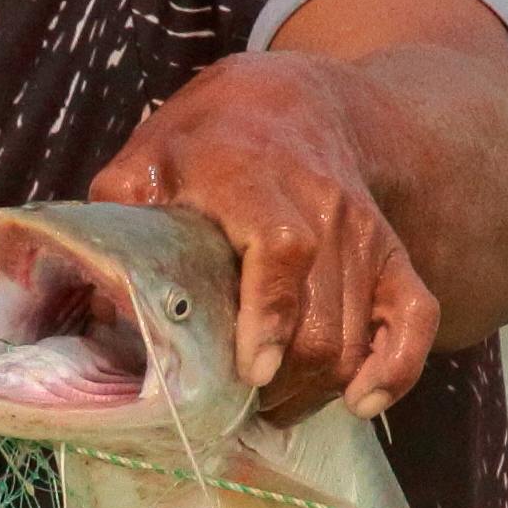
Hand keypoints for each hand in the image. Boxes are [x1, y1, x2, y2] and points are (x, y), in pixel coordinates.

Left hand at [89, 54, 440, 422]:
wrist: (294, 98)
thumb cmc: (205, 138)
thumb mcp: (147, 155)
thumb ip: (118, 216)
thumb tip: (93, 290)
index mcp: (254, 176)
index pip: (284, 249)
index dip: (270, 314)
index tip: (251, 370)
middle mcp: (324, 205)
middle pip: (322, 318)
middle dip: (284, 382)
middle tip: (238, 409)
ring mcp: (365, 232)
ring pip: (357, 335)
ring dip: (316, 389)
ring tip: (270, 408)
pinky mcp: (392, 252)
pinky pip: (414, 317)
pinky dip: (396, 367)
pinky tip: (359, 401)